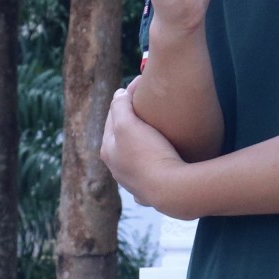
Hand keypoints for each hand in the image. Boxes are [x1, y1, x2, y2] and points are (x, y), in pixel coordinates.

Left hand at [101, 88, 195, 216]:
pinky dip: (151, 167)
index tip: (140, 85)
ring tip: (156, 133)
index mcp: (108, 150)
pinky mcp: (150, 193)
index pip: (112, 117)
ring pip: (133, 158)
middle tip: (148, 106)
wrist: (170, 189)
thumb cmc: (148, 154)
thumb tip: (119, 93)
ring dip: (141, 145)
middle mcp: (116, 169)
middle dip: (131, 122)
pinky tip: (158, 165)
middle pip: (122, 138)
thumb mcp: (127, 124)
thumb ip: (120, 106)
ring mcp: (132, 183)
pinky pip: (149, 176)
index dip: (125, 98)